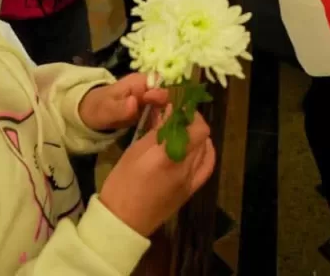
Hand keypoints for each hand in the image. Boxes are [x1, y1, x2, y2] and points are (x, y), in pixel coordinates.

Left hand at [79, 74, 168, 132]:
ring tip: (162, 136)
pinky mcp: (147, 111)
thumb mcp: (107, 109)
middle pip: (165, 97)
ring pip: (164, 109)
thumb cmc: (98, 108)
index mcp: (139, 81)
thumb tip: (135, 102)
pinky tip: (158, 137)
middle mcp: (147, 88)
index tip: (158, 112)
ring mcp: (148, 100)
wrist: (91, 114)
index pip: (159, 84)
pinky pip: (159, 117)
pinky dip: (159, 126)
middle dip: (167, 112)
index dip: (161, 97)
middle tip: (164, 130)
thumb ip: (121, 108)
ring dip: (164, 121)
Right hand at [99, 113, 215, 237]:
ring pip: (205, 149)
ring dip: (197, 135)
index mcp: (168, 156)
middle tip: (176, 116)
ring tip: (182, 130)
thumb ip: (158, 131)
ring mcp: (191, 182)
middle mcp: (186, 168)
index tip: (176, 107)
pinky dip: (205, 153)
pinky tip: (197, 147)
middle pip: (202, 136)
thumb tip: (171, 112)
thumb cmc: (122, 183)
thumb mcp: (135, 150)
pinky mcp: (191, 191)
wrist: (122, 223)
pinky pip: (206, 167)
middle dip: (191, 121)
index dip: (189, 113)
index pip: (196, 127)